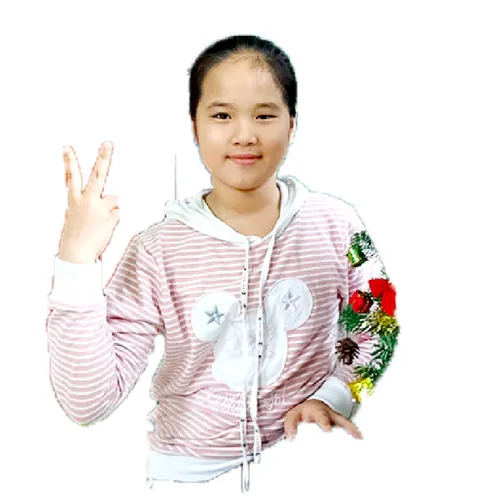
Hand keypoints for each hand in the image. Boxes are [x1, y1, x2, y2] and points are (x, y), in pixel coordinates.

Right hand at [59, 141, 119, 263]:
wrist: (76, 254)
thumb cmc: (75, 235)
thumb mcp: (73, 214)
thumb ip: (84, 202)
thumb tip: (104, 197)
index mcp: (74, 200)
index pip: (71, 176)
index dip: (69, 161)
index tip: (67, 147)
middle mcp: (86, 200)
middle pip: (97, 175)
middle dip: (103, 158)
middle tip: (108, 144)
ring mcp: (99, 208)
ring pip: (114, 199)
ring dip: (111, 208)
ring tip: (101, 222)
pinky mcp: (110, 216)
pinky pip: (118, 213)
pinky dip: (114, 219)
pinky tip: (105, 227)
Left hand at [284, 399, 362, 440]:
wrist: (311, 407)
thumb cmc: (302, 413)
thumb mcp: (292, 415)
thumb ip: (290, 425)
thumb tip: (291, 438)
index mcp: (317, 411)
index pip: (321, 416)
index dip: (325, 422)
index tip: (328, 429)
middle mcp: (329, 414)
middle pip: (339, 419)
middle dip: (346, 427)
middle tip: (353, 435)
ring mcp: (336, 420)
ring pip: (347, 424)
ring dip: (354, 431)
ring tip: (361, 439)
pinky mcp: (340, 425)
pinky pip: (348, 429)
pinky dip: (355, 434)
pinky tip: (361, 441)